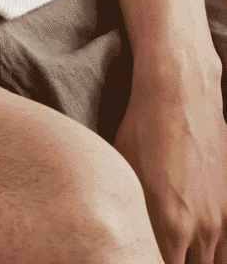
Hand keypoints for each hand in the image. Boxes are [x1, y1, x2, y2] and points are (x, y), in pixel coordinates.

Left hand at [113, 67, 226, 262]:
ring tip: (178, 250)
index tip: (138, 256)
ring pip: (214, 261)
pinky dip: (213, 249)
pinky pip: (226, 244)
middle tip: (155, 252)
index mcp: (169, 224)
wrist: (181, 94)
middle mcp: (201, 228)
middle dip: (174, 263)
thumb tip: (125, 238)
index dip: (147, 261)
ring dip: (196, 260)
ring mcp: (222, 217)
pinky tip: (197, 244)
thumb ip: (132, 217)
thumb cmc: (143, 129)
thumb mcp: (124, 173)